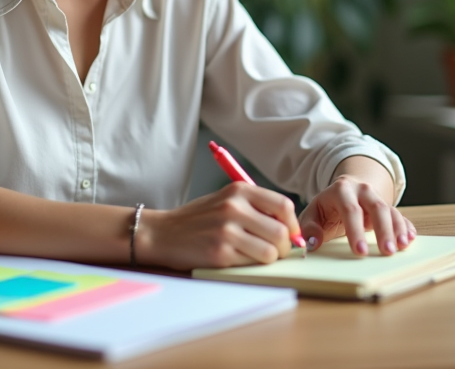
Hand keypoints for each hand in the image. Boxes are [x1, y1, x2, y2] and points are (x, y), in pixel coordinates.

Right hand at [135, 182, 301, 270]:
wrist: (161, 232)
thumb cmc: (198, 219)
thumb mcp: (226, 200)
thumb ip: (255, 208)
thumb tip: (290, 229)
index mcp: (239, 190)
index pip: (283, 205)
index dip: (293, 224)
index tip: (290, 234)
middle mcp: (234, 207)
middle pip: (281, 232)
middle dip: (284, 247)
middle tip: (275, 251)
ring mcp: (226, 231)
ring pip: (271, 252)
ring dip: (269, 258)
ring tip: (257, 256)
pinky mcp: (220, 253)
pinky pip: (252, 263)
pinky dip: (251, 264)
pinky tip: (238, 259)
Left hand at [300, 174, 416, 256]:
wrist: (344, 191)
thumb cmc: (326, 207)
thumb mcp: (312, 214)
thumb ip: (309, 228)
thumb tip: (312, 244)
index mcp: (341, 190)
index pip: (350, 210)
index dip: (356, 231)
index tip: (360, 251)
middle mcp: (362, 190)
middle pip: (376, 207)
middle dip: (383, 230)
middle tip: (387, 251)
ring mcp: (377, 197)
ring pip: (391, 211)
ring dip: (398, 229)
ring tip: (401, 247)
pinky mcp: (388, 207)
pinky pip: (400, 215)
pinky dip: (406, 227)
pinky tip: (409, 239)